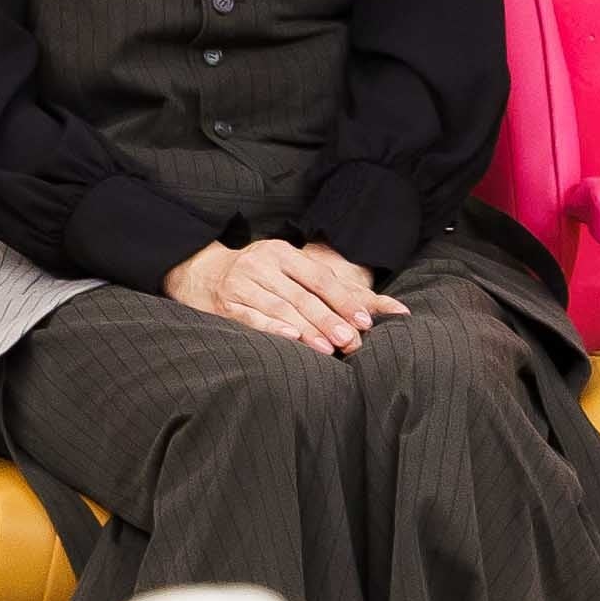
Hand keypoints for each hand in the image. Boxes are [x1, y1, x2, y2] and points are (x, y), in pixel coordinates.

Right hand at [161, 240, 405, 350]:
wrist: (201, 271)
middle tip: (351, 340)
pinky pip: (251, 318)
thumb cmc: (259, 274)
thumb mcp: (290, 268)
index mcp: (281, 252)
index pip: (318, 277)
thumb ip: (334, 288)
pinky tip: (291, 339)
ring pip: (280, 308)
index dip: (342, 299)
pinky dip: (272, 328)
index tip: (364, 321)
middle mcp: (261, 265)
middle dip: (328, 319)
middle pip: (301, 296)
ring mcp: (241, 284)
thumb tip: (398, 309)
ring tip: (328, 348)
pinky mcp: (225, 304)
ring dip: (306, 329)